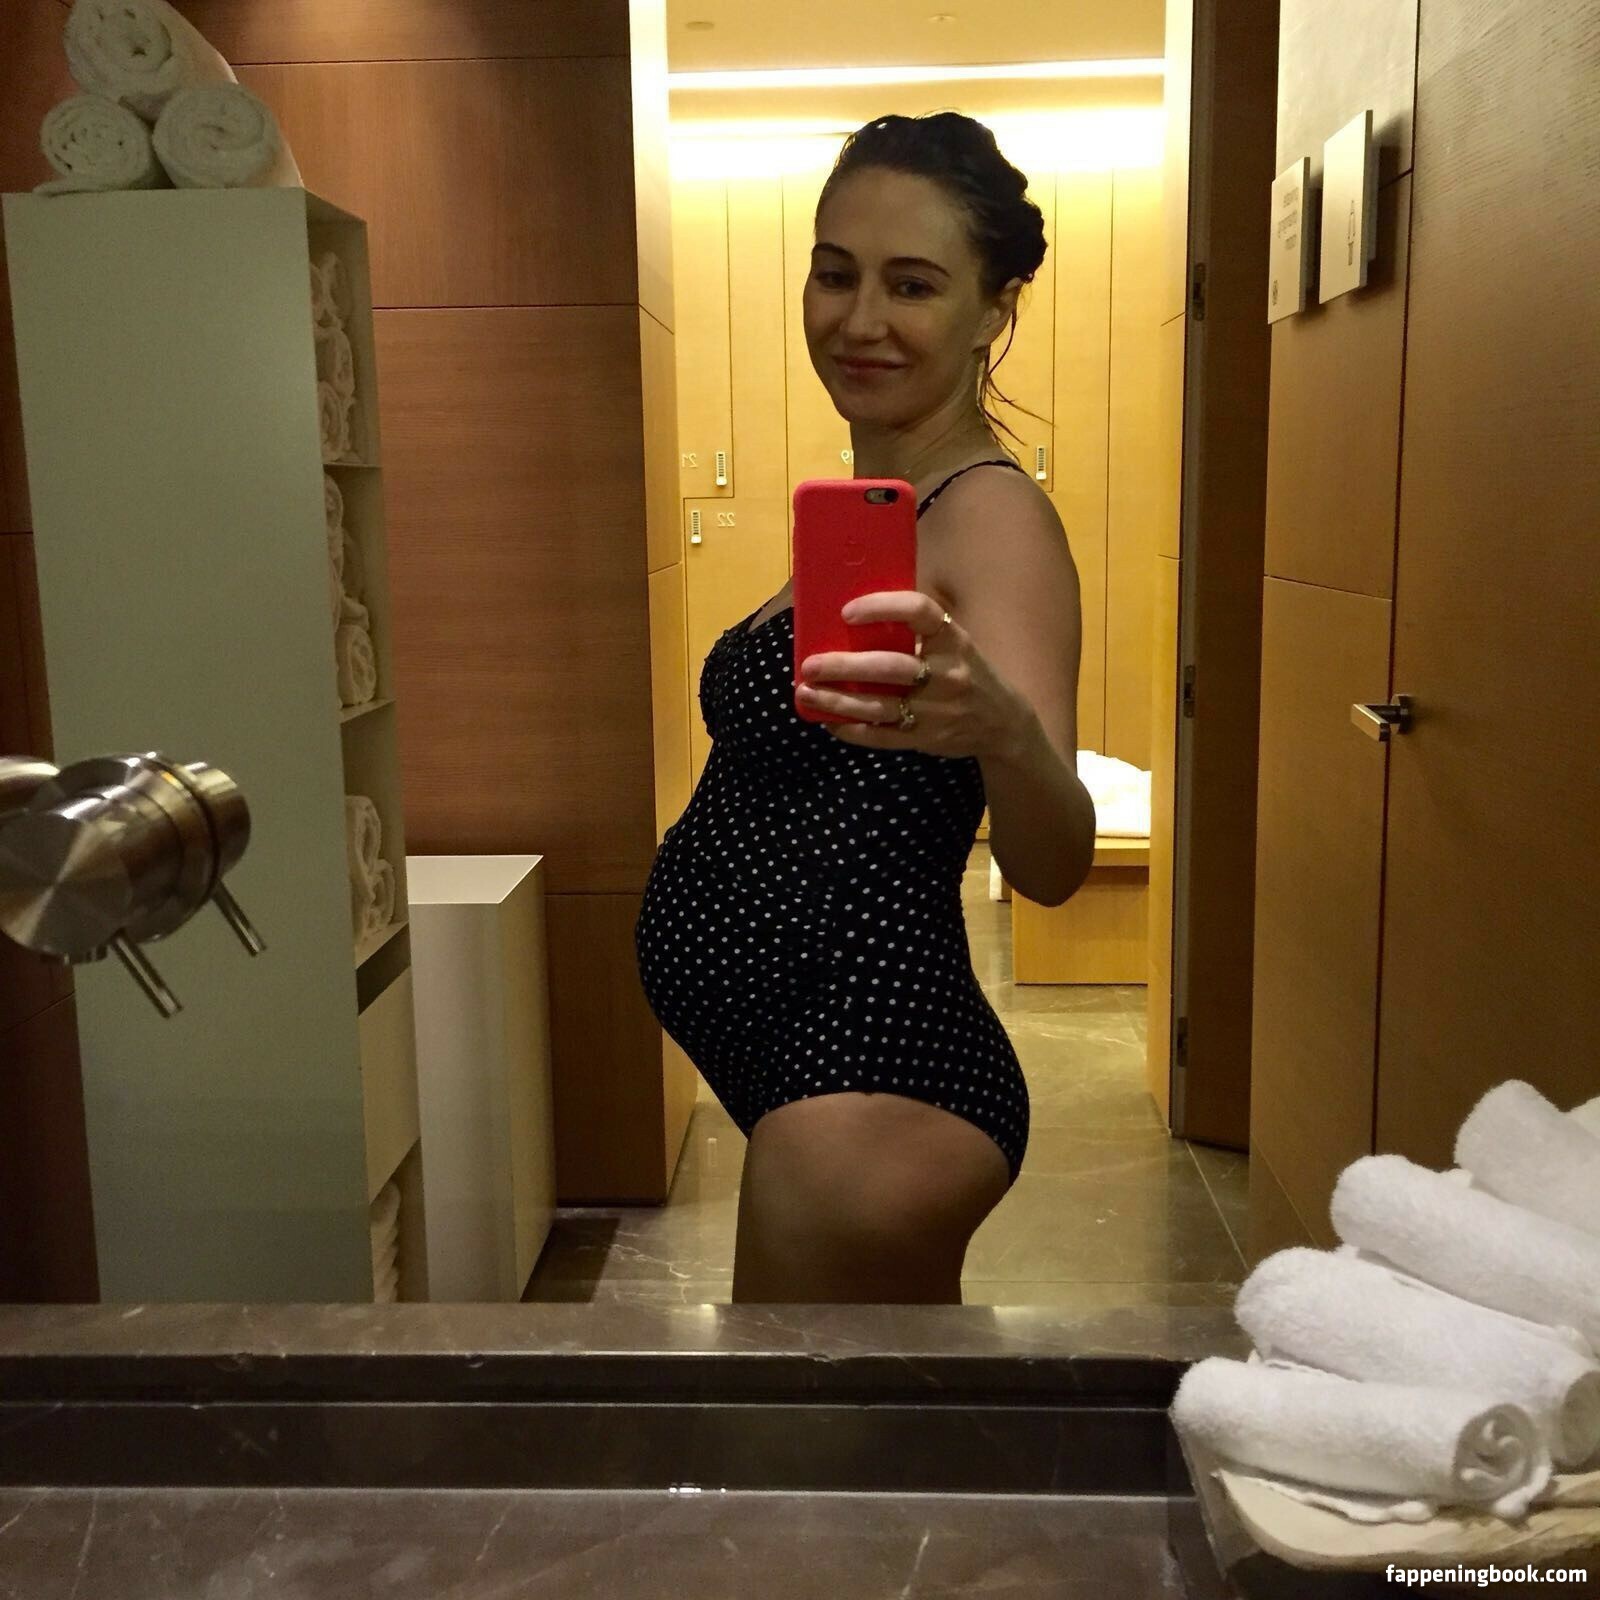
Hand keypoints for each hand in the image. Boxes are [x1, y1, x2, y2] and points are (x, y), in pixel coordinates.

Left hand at [795, 590, 1029, 758]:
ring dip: (838, 700)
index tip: (847, 612)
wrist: (1003, 724)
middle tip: (809, 663)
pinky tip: (828, 720)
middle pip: (890, 667)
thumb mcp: (957, 642)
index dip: (882, 607)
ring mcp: (937, 711)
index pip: (920, 612)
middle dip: (845, 665)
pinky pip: (882, 737)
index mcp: (954, 639)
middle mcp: (947, 674)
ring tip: (806, 692)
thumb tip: (859, 608)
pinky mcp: (926, 739)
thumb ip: (921, 627)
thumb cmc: (968, 672)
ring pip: (881, 706)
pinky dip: (852, 730)